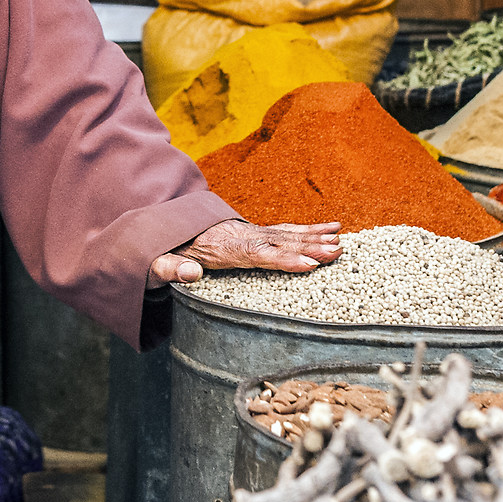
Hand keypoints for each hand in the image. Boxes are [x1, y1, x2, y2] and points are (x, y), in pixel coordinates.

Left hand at [150, 218, 340, 286]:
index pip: (258, 254)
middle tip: (337, 251)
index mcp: (223, 248)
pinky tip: (331, 228)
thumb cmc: (169, 250)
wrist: (171, 227)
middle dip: (309, 247)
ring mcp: (252, 232)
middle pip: (280, 242)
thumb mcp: (161, 261)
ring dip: (315, 238)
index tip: (308, 264)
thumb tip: (189, 273)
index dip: (283, 259)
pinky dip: (310, 229)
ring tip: (340, 241)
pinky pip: (287, 231)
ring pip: (288, 234)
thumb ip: (172, 268)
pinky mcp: (257, 233)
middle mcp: (243, 237)